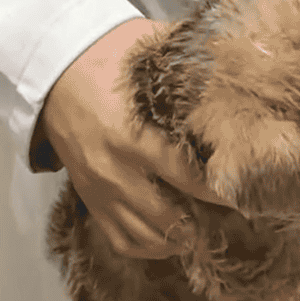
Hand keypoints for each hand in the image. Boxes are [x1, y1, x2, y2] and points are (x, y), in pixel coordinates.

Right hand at [40, 16, 231, 258]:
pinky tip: (172, 237)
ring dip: (178, 238)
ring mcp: (99, 190)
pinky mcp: (90, 198)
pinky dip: (149, 246)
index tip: (247, 192)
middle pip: (170, 218)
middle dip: (205, 222)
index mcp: (133, 138)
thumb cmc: (108, 56)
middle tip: (232, 216)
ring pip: (146, 237)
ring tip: (205, 229)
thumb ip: (195, 64)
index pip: (188, 179)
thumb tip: (245, 66)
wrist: (52, 65)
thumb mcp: (151, 54)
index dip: (220, 192)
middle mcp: (115, 172)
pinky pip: (120, 240)